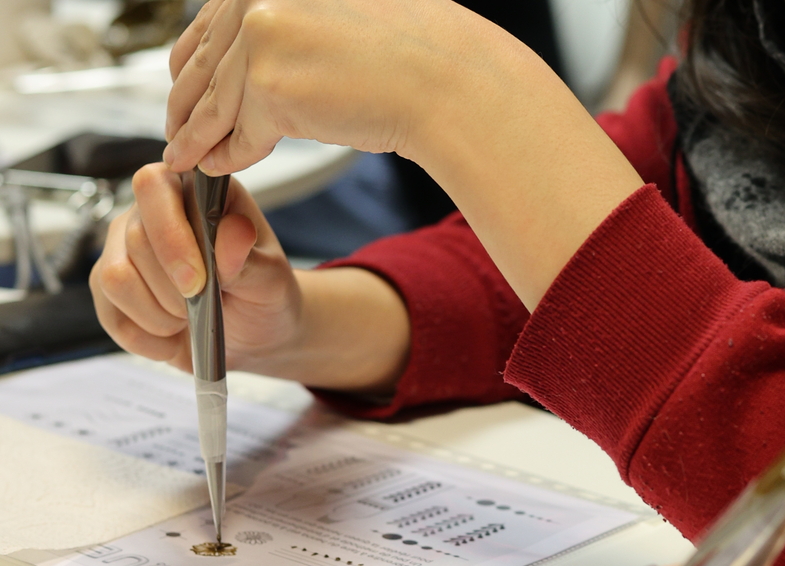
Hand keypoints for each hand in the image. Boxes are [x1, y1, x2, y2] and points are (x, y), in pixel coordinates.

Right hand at [91, 163, 300, 372]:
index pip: (154, 186)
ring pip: (115, 278)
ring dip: (159, 314)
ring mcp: (121, 249)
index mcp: (192, 192)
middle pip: (134, 240)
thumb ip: (249, 257)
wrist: (255, 332)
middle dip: (173, 288)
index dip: (171, 235)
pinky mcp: (107, 288)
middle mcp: (148, 213)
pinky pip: (109, 314)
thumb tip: (234, 232)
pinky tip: (174, 336)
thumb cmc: (263, 292)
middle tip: (205, 303)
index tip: (198, 281)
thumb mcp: (269, 277)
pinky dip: (148, 337)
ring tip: (190, 318)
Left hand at [163, 0, 486, 174]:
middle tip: (179, 133)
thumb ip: (288, 28)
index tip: (188, 92)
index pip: (212, 24)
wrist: (446, 81)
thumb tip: (249, 60)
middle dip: (187, 104)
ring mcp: (260, 36)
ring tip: (191, 159)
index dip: (196, 65)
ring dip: (199, 136)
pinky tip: (221, 167)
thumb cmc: (412, 54)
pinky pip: (239, 133)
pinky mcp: (268, 84)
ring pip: (215, 102)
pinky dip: (228, 155)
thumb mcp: (335, 20)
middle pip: (204, 63)